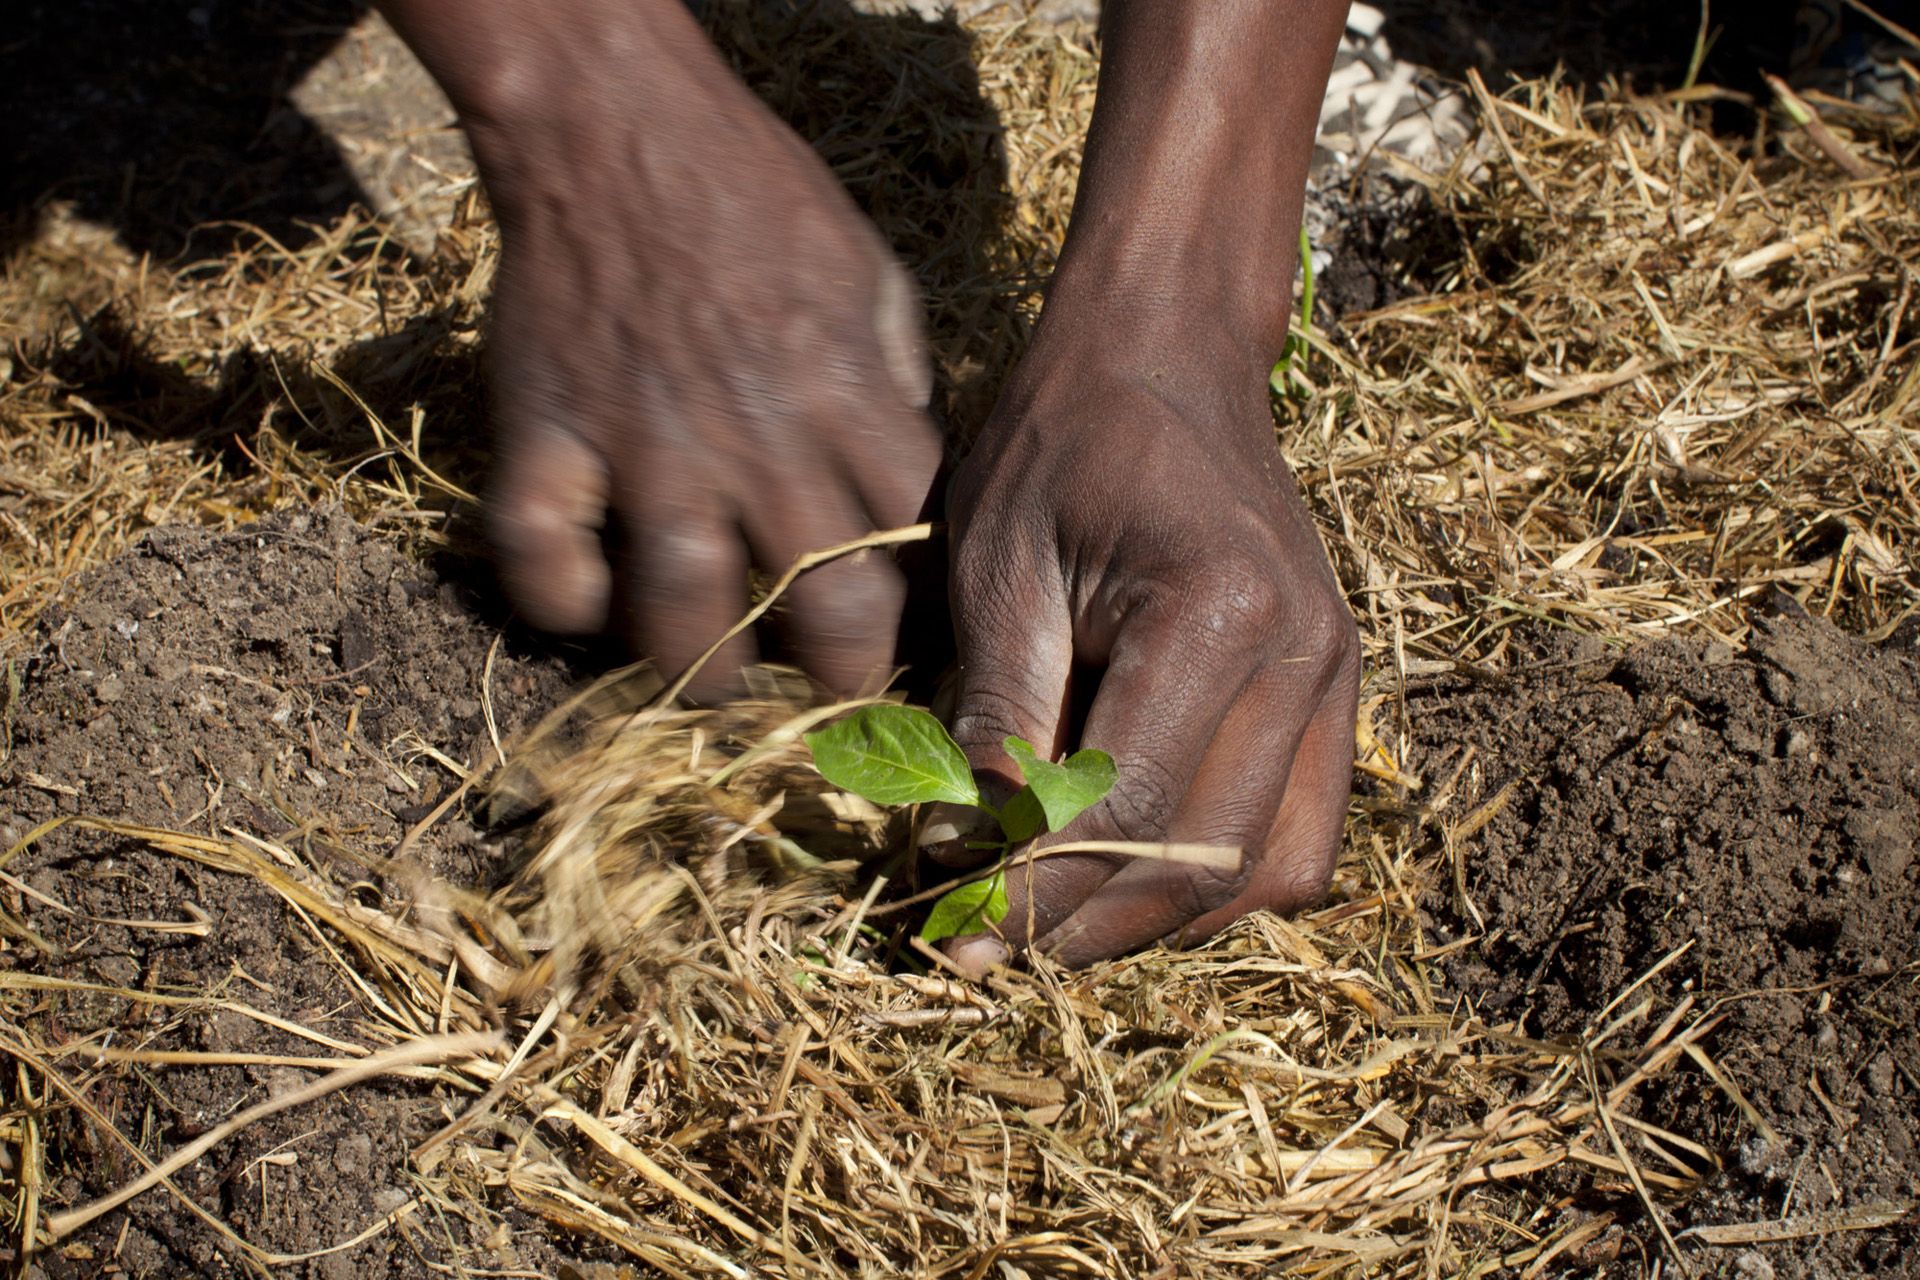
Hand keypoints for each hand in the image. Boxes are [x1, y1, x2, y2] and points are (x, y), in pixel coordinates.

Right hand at [420, 1, 940, 697]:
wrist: (617, 128)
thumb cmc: (758, 198)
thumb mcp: (870, 276)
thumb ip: (897, 386)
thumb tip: (913, 482)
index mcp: (844, 397)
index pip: (907, 546)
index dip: (917, 618)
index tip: (907, 646)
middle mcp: (753, 436)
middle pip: (818, 605)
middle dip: (834, 679)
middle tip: (826, 704)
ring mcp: (643, 440)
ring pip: (681, 603)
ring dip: (702, 668)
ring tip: (713, 685)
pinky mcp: (547, 429)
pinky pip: (543, 550)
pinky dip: (560, 598)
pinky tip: (588, 606)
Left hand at [932, 346, 1359, 971]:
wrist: (1166, 355)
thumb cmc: (1065, 442)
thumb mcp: (1001, 568)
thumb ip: (999, 717)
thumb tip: (970, 857)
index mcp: (1217, 612)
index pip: (1130, 810)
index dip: (1040, 891)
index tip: (961, 933)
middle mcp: (1304, 655)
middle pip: (1205, 861)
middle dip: (1092, 926)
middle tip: (996, 945)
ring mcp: (1337, 675)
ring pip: (1267, 873)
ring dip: (1161, 919)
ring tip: (1059, 919)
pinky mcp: (1336, 688)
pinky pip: (1301, 836)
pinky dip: (1224, 881)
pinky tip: (1138, 871)